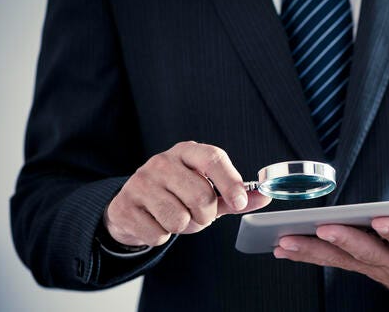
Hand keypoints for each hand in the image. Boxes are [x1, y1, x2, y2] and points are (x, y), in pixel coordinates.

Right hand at [105, 141, 270, 246]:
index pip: (213, 158)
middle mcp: (161, 162)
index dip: (230, 181)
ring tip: (176, 219)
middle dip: (206, 216)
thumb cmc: (176, 196)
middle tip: (198, 215)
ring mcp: (139, 182)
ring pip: (178, 218)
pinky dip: (162, 237)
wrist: (131, 206)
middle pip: (201, 196)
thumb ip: (235, 195)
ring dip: (184, 228)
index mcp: (186, 152)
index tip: (240, 202)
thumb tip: (265, 197)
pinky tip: (155, 224)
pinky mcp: (124, 206)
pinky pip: (158, 233)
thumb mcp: (208, 191)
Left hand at [273, 215, 388, 310]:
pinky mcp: (365, 267)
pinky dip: (309, 256)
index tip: (382, 220)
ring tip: (285, 242)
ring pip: (344, 260)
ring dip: (314, 252)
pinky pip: (333, 263)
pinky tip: (283, 248)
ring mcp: (379, 268)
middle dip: (347, 242)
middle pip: (371, 254)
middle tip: (323, 230)